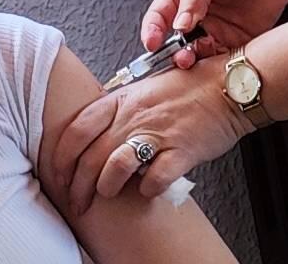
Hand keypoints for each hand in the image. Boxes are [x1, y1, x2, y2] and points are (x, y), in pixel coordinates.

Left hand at [52, 55, 253, 215]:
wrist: (228, 87)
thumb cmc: (190, 87)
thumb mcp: (145, 88)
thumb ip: (119, 107)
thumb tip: (96, 128)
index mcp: (122, 99)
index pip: (77, 129)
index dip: (61, 156)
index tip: (59, 173)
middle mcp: (134, 116)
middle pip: (91, 155)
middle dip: (78, 185)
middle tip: (77, 199)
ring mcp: (157, 133)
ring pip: (115, 167)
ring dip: (107, 187)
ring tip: (108, 193)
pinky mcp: (181, 151)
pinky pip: (155, 179)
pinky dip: (147, 190)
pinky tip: (147, 190)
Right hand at [142, 0, 287, 67]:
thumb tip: (179, 24)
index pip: (160, 15)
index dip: (152, 31)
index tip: (152, 43)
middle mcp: (198, 12)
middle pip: (177, 40)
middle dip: (173, 52)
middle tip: (177, 57)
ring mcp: (219, 26)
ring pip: (200, 52)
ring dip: (195, 60)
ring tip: (195, 59)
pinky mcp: (240, 37)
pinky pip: (226, 56)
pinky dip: (220, 63)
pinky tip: (218, 60)